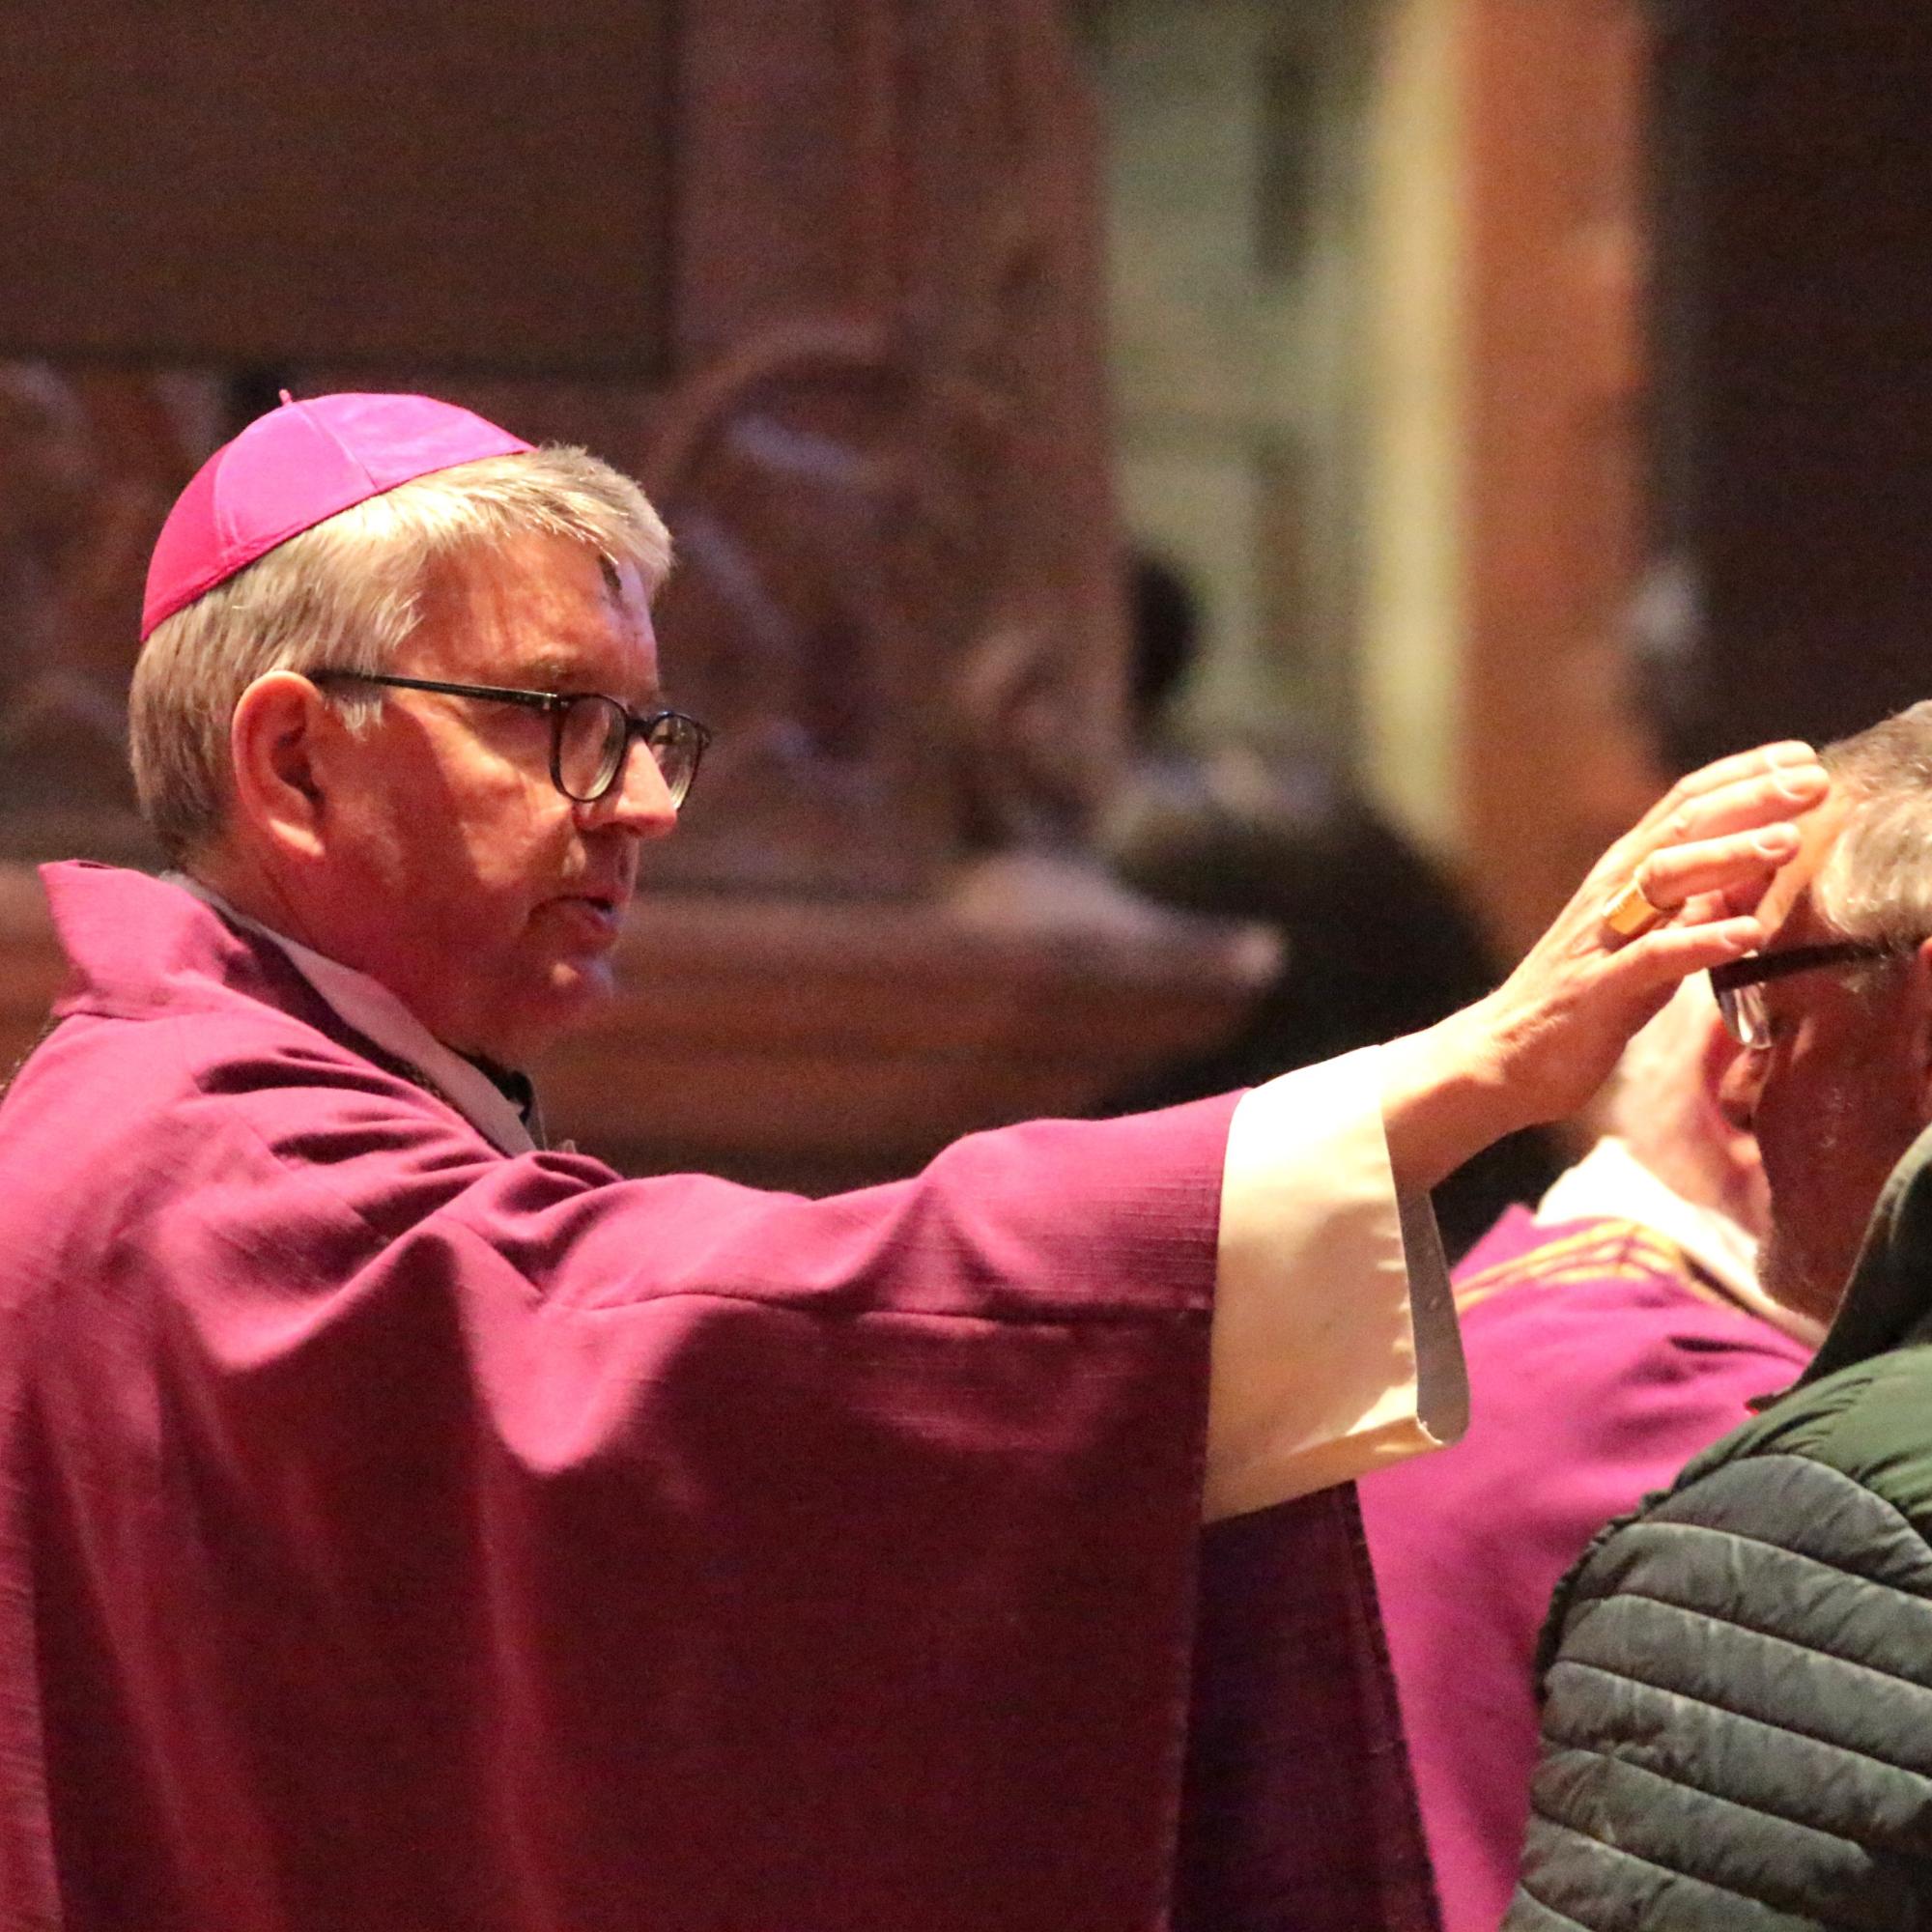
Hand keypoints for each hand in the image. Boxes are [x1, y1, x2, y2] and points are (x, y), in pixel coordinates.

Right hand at [1379, 742, 1828, 1191]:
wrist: (1504, 1054)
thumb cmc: (1587, 995)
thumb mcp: (1650, 938)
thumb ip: (1699, 901)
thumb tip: (1765, 867)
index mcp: (1623, 873)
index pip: (1685, 804)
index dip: (1743, 775)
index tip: (1803, 756)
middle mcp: (1611, 892)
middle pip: (1680, 826)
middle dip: (1749, 799)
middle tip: (1812, 781)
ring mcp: (1602, 938)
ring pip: (1664, 879)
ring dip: (1727, 856)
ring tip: (1787, 841)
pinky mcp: (1599, 989)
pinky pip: (1653, 958)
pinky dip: (1701, 942)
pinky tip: (1747, 934)